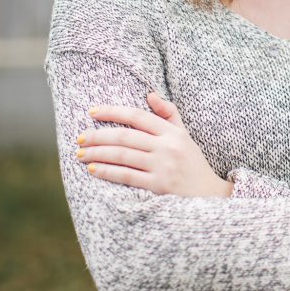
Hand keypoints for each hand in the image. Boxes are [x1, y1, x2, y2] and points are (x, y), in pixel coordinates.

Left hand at [76, 92, 232, 197]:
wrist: (210, 195)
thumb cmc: (193, 164)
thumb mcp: (185, 136)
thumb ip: (169, 114)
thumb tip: (150, 95)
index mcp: (173, 133)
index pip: (137, 116)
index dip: (112, 112)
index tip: (92, 112)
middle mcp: (168, 147)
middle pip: (125, 136)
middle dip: (98, 136)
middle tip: (79, 138)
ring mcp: (163, 166)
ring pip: (122, 155)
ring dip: (97, 153)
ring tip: (80, 154)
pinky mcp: (159, 186)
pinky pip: (127, 175)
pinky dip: (107, 171)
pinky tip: (93, 169)